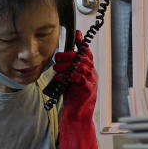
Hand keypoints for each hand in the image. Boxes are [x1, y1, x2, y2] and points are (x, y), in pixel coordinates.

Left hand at [56, 31, 99, 148]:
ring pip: (81, 66)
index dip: (82, 42)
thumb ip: (68, 68)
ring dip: (66, 66)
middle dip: (68, 55)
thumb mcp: (69, 79)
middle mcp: (92, 73)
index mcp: (88, 69)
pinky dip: (69, 76)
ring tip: (56, 68)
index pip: (86, 53)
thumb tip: (60, 58)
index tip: (77, 33)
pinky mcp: (87, 89)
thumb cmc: (73, 97)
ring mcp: (92, 81)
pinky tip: (60, 78)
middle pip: (83, 57)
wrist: (76, 115)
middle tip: (57, 57)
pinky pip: (79, 78)